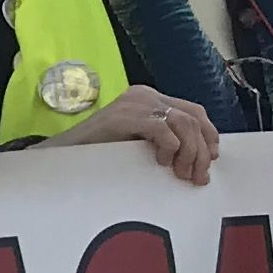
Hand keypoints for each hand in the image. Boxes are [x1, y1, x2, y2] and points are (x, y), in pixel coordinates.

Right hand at [59, 83, 217, 185]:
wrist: (61, 156)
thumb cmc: (98, 154)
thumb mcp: (137, 142)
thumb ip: (162, 139)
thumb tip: (198, 156)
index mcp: (149, 98)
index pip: (193, 110)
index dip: (209, 134)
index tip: (211, 158)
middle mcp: (145, 95)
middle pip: (193, 118)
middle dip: (202, 150)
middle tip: (198, 177)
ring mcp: (135, 103)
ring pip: (184, 124)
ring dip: (190, 153)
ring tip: (182, 174)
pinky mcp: (126, 115)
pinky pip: (163, 130)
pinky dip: (170, 148)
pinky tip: (160, 162)